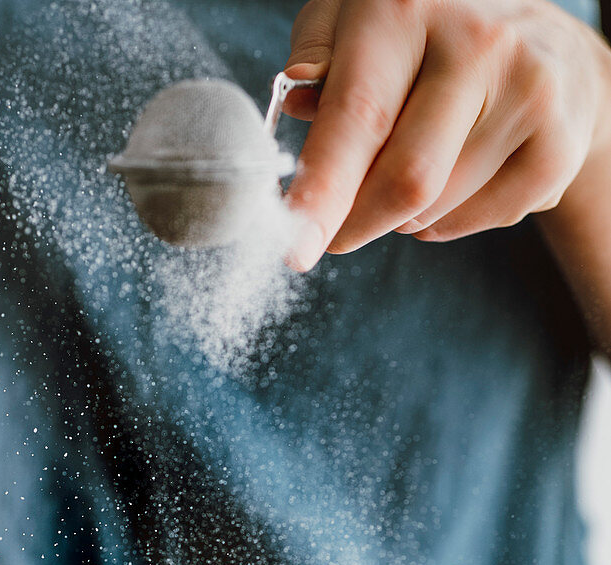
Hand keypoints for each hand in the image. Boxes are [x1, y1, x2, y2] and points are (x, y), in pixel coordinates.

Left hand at [283, 0, 610, 268]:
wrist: (541, 41)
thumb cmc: (426, 35)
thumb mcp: (356, 21)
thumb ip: (319, 56)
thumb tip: (296, 101)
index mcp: (406, 9)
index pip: (358, 117)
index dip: (323, 192)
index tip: (297, 250)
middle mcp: (476, 42)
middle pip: (406, 181)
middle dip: (358, 223)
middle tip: (336, 230)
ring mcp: (527, 90)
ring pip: (438, 209)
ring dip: (404, 215)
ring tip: (413, 165)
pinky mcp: (559, 141)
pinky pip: (482, 221)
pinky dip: (449, 221)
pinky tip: (456, 176)